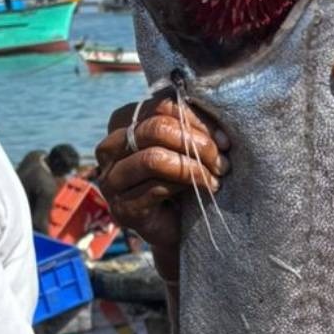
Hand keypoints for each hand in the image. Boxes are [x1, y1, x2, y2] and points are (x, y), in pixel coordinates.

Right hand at [96, 96, 229, 265]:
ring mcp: (111, 180)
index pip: (159, 106)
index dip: (196, 120)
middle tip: (221, 160)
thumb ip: (192, 125)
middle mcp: (109, 149)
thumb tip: (217, 116)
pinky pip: (155, 188)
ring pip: (152, 159)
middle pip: (154, 129)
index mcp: (123, 123)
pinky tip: (207, 188)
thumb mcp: (187, 144)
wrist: (179, 227)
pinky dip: (187, 185)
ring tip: (216, 176)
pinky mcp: (122, 209)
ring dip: (193, 166)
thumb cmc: (184, 178)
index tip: (224, 139)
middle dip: (196, 143)